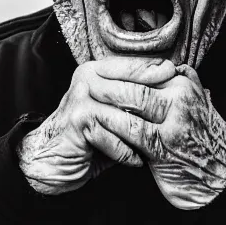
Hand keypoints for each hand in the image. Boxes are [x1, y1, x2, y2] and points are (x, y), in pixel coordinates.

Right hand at [16, 57, 175, 194]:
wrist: (51, 157)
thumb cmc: (89, 131)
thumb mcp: (111, 105)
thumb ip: (131, 93)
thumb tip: (171, 79)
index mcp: (96, 69)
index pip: (131, 64)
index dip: (153, 68)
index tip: (175, 71)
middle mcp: (87, 79)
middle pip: (130, 86)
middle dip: (154, 99)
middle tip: (174, 109)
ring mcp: (81, 99)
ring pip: (124, 113)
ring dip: (143, 131)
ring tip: (160, 141)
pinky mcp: (78, 121)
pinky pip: (112, 137)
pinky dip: (126, 152)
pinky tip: (137, 160)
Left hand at [89, 63, 225, 209]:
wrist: (220, 170)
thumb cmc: (201, 135)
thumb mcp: (196, 99)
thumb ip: (179, 81)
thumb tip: (159, 66)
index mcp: (185, 83)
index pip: (149, 68)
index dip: (123, 66)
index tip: (102, 64)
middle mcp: (181, 97)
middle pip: (139, 82)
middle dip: (110, 79)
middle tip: (89, 76)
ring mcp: (174, 121)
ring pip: (136, 102)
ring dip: (109, 98)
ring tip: (89, 94)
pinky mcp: (165, 146)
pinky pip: (134, 131)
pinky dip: (113, 126)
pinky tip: (98, 122)